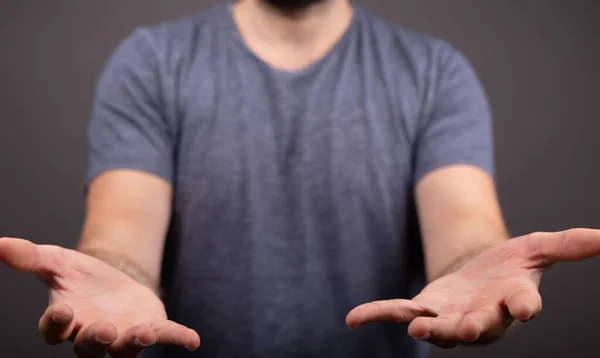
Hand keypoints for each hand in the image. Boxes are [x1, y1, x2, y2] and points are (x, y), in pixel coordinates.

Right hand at [0, 237, 199, 357]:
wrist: (112, 278)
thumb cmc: (79, 276)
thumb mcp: (56, 261)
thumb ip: (30, 257)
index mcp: (66, 320)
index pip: (55, 329)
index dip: (56, 324)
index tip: (62, 311)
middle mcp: (92, 334)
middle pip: (90, 347)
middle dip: (96, 340)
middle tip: (104, 331)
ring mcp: (123, 336)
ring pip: (125, 350)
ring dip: (134, 343)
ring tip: (143, 333)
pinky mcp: (150, 328)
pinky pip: (164, 337)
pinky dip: (178, 338)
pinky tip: (193, 340)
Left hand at [346, 228, 599, 347]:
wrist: (479, 275)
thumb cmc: (510, 266)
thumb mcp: (537, 248)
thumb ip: (568, 245)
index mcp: (513, 299)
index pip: (523, 304)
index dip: (525, 305)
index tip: (527, 306)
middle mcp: (483, 316)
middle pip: (480, 325)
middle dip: (474, 327)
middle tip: (466, 330)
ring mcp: (450, 317)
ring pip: (439, 328)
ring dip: (429, 329)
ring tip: (417, 330)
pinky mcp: (424, 310)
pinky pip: (398, 312)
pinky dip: (377, 315)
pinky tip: (353, 318)